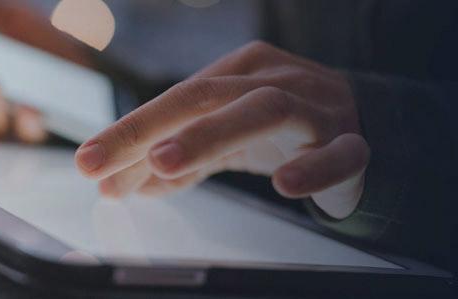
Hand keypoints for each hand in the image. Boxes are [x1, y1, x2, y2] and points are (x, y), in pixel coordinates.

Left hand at [75, 41, 368, 217]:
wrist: (369, 132)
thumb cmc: (288, 131)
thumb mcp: (227, 142)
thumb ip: (179, 162)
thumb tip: (119, 183)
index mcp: (243, 70)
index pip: (177, 98)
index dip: (129, 131)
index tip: (88, 162)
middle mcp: (277, 80)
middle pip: (207, 96)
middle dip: (147, 130)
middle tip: (102, 164)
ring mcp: (318, 109)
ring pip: (266, 110)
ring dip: (210, 136)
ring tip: (165, 164)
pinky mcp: (353, 146)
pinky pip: (338, 154)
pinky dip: (312, 168)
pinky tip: (284, 184)